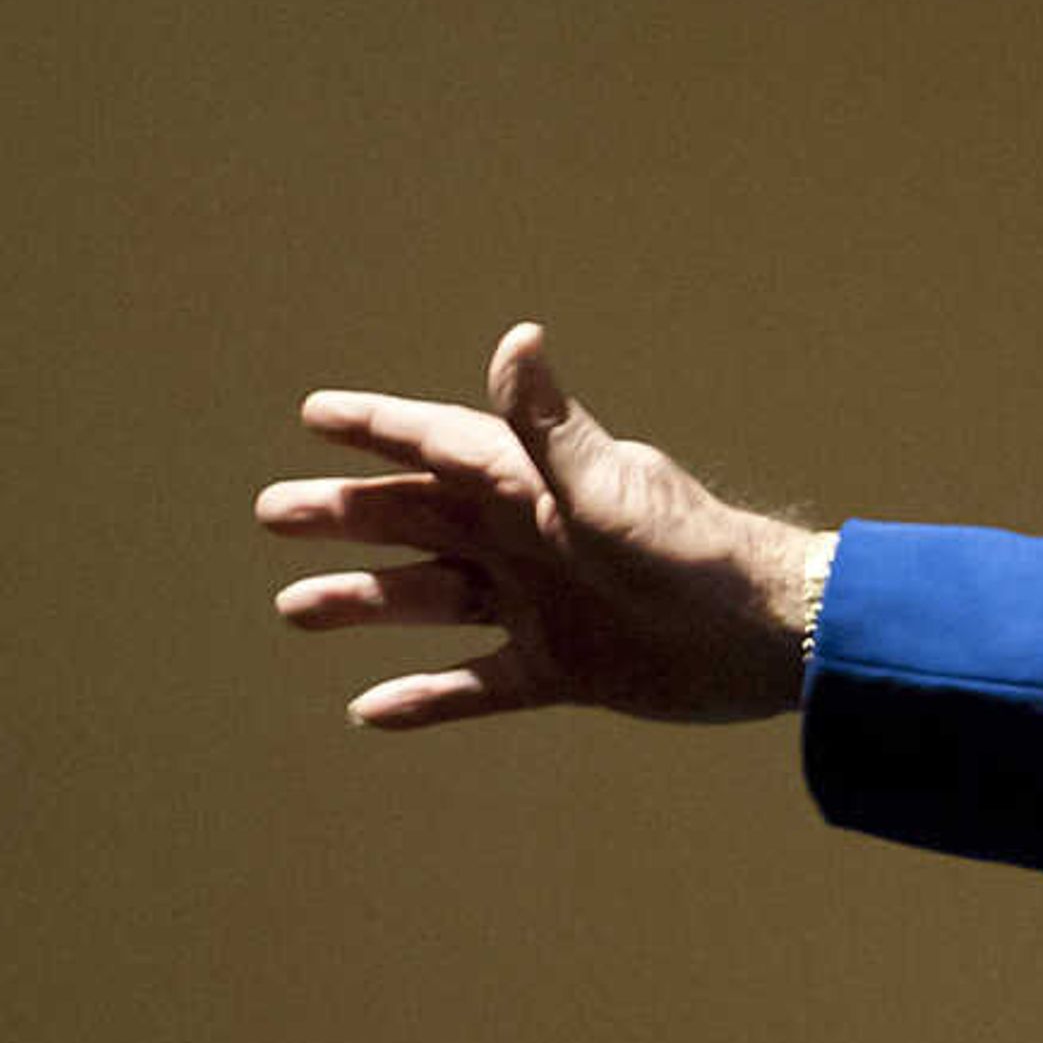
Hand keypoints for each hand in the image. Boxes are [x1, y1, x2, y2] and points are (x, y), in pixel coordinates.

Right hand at [260, 323, 823, 729]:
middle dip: (349, 514)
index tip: (315, 413)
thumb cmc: (691, 551)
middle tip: (275, 514)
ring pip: (435, 599)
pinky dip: (427, 697)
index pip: (442, 444)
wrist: (767, 637)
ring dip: (368, 602)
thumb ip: (547, 426)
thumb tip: (518, 335)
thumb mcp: (606, 487)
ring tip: (297, 608)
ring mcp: (544, 606)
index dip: (381, 428)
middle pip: (420, 519)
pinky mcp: (565, 668)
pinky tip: (370, 707)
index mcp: (536, 487)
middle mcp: (531, 541)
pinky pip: (478, 685)